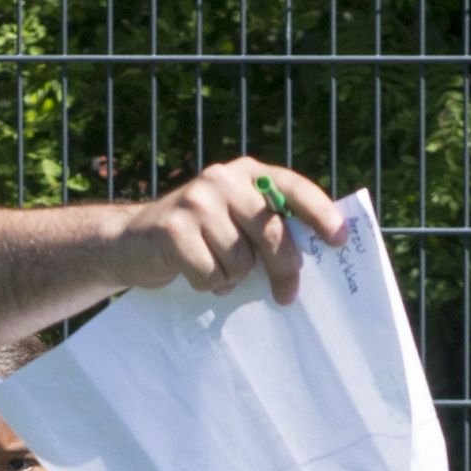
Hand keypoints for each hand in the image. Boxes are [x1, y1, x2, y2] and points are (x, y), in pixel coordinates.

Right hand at [128, 155, 344, 302]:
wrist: (131, 242)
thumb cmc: (200, 237)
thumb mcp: (236, 220)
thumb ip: (270, 225)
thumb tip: (318, 252)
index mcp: (247, 173)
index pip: (292, 188)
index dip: (319, 213)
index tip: (339, 240)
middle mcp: (223, 179)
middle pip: (271, 230)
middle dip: (284, 269)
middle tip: (288, 296)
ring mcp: (196, 201)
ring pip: (240, 259)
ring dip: (232, 277)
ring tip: (217, 270)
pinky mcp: (173, 228)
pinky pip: (211, 273)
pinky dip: (207, 284)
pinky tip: (193, 272)